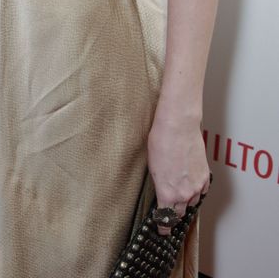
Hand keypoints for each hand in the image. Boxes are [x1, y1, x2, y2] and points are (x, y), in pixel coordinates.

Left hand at [147, 115, 209, 232]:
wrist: (179, 126)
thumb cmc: (161, 141)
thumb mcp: (152, 166)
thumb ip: (159, 184)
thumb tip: (162, 191)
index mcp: (166, 193)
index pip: (165, 219)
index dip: (163, 227)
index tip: (162, 230)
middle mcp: (183, 194)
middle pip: (179, 213)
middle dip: (173, 214)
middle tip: (170, 213)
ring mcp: (196, 186)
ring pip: (192, 203)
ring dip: (186, 202)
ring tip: (180, 197)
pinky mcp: (205, 177)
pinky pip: (201, 192)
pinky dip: (196, 191)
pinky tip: (191, 187)